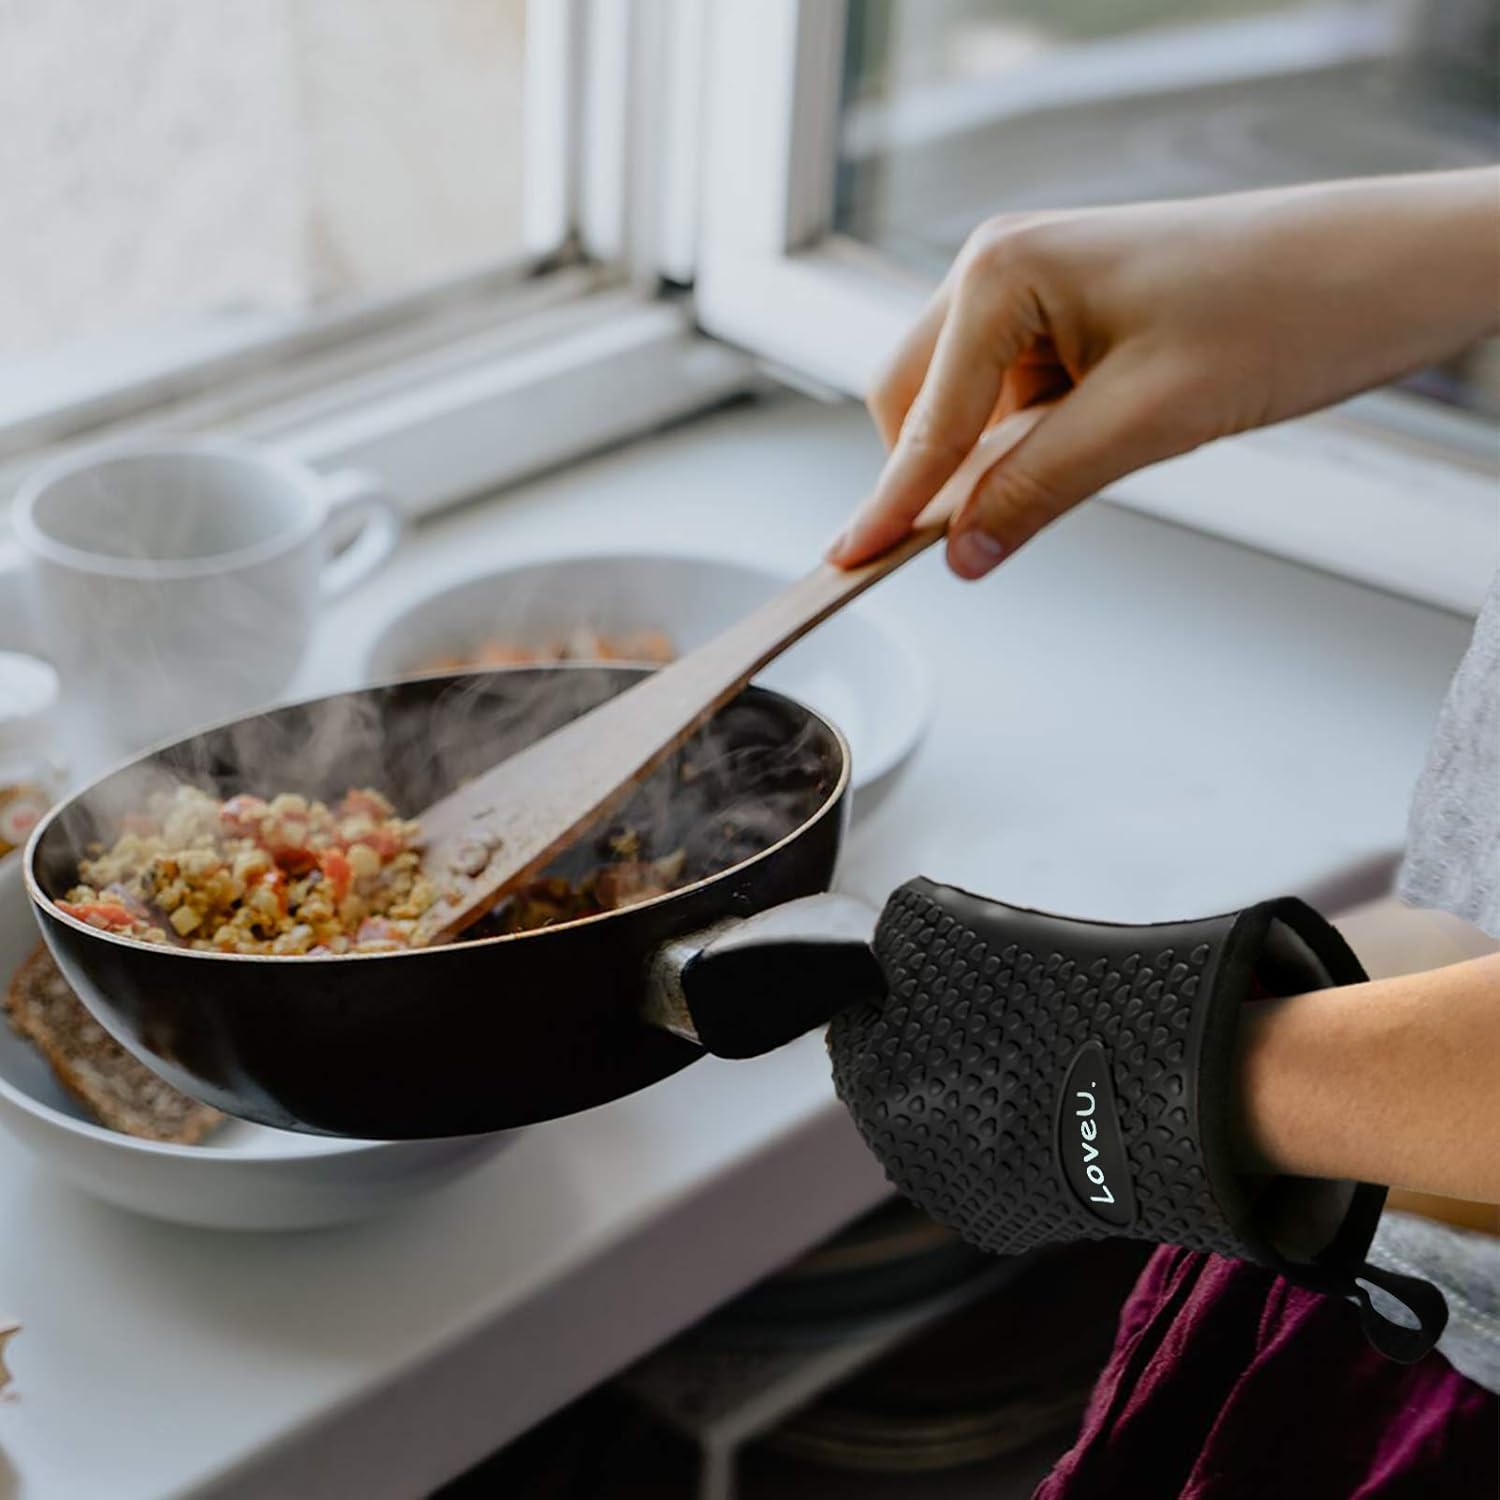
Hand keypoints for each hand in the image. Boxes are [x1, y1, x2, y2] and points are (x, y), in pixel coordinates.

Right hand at [828, 169, 1499, 579]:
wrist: (1386, 269)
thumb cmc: (1283, 310)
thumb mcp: (1146, 422)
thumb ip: (1037, 490)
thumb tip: (961, 554)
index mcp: (1001, 270)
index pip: (921, 418)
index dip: (888, 503)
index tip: (845, 562)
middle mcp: (1002, 267)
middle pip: (914, 402)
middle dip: (933, 474)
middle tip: (967, 545)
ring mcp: (1034, 291)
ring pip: (960, 405)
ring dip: (989, 461)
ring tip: (1078, 473)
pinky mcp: (1069, 319)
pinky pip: (1009, 399)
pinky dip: (1024, 444)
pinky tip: (1085, 451)